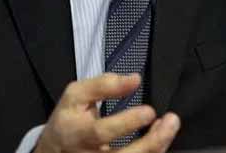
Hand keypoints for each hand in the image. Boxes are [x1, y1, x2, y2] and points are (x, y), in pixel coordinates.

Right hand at [35, 73, 179, 152]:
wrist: (55, 149)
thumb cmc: (69, 119)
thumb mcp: (76, 95)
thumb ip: (103, 85)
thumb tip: (134, 79)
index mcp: (77, 134)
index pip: (101, 133)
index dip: (127, 123)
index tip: (149, 111)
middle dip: (151, 142)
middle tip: (170, 122)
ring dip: (157, 147)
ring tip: (169, 126)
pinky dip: (154, 151)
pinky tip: (161, 137)